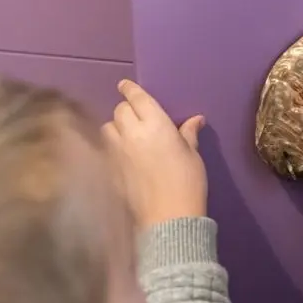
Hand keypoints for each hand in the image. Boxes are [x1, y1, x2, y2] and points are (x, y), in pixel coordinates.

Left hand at [104, 79, 206, 231]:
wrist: (168, 218)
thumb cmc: (187, 182)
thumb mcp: (192, 155)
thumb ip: (188, 134)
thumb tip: (195, 119)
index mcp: (156, 124)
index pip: (137, 99)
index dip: (130, 89)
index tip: (124, 85)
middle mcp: (132, 133)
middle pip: (120, 110)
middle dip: (126, 109)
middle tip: (136, 116)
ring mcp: (117, 151)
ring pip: (108, 128)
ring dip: (116, 127)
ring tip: (127, 135)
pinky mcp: (111, 168)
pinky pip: (107, 148)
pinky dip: (113, 146)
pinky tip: (124, 155)